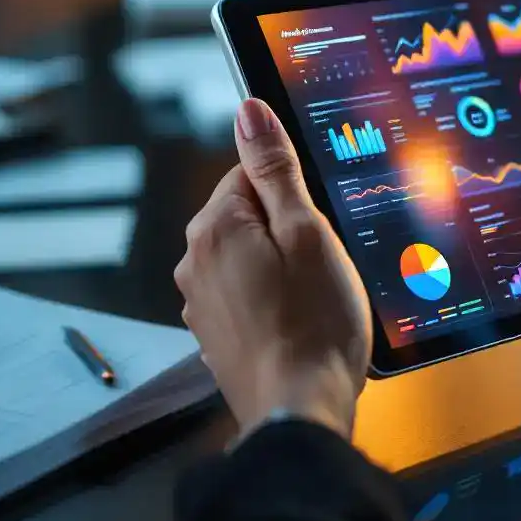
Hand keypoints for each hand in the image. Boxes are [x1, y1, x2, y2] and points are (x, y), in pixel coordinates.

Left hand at [175, 99, 372, 437]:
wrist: (300, 409)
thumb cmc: (315, 322)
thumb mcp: (307, 232)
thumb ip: (275, 168)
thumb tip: (249, 111)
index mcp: (215, 228)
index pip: (250, 172)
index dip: (296, 194)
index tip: (321, 222)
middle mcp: (195, 262)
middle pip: (248, 214)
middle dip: (288, 228)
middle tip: (325, 262)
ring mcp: (201, 302)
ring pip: (249, 255)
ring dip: (280, 265)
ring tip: (316, 296)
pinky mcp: (216, 333)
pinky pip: (246, 293)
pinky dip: (271, 298)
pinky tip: (300, 319)